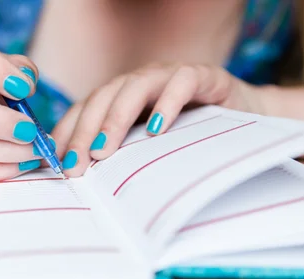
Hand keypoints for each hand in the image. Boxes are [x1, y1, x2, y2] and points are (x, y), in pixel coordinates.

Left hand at [51, 63, 262, 176]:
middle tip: (76, 163)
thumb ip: (123, 153)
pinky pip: (182, 82)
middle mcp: (143, 82)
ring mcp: (171, 75)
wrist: (245, 118)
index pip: (87, 108)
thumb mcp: (151, 148)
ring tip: (105, 150)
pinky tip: (156, 127)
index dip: (70, 132)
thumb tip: (84, 178)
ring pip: (135, 87)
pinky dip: (168, 102)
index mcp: (124, 95)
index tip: (58, 163)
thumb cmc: (193, 136)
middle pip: (104, 96)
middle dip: (86, 130)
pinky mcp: (204, 76)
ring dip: (115, 118)